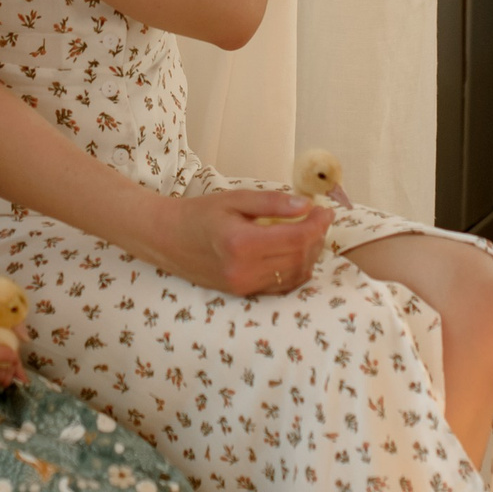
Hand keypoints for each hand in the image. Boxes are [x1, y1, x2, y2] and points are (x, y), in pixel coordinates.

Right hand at [155, 188, 332, 298]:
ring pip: (295, 274)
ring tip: (309, 232)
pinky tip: (295, 250)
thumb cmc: (199, 214)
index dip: (318, 224)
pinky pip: (282, 284)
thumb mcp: (235, 199)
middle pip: (299, 257)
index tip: (325, 210)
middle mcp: (244, 270)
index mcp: (241, 244)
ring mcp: (243, 286)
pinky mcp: (244, 292)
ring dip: (310, 254)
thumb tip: (306, 205)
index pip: (296, 238)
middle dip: (317, 237)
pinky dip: (297, 268)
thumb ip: (272, 202)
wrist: (167, 238)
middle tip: (319, 218)